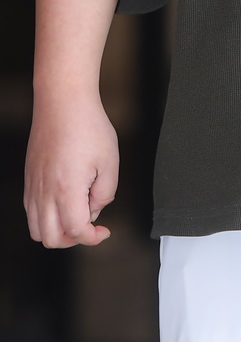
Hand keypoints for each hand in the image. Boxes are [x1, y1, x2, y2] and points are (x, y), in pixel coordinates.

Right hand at [24, 90, 118, 247]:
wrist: (63, 102)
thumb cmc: (88, 126)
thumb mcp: (109, 161)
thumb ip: (105, 193)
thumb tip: (94, 210)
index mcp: (67, 190)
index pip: (75, 231)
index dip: (92, 238)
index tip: (104, 231)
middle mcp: (44, 193)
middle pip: (51, 239)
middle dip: (73, 239)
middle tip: (90, 225)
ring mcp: (33, 186)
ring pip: (37, 230)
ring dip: (57, 231)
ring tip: (77, 213)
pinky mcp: (29, 179)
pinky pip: (31, 212)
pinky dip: (45, 218)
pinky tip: (63, 202)